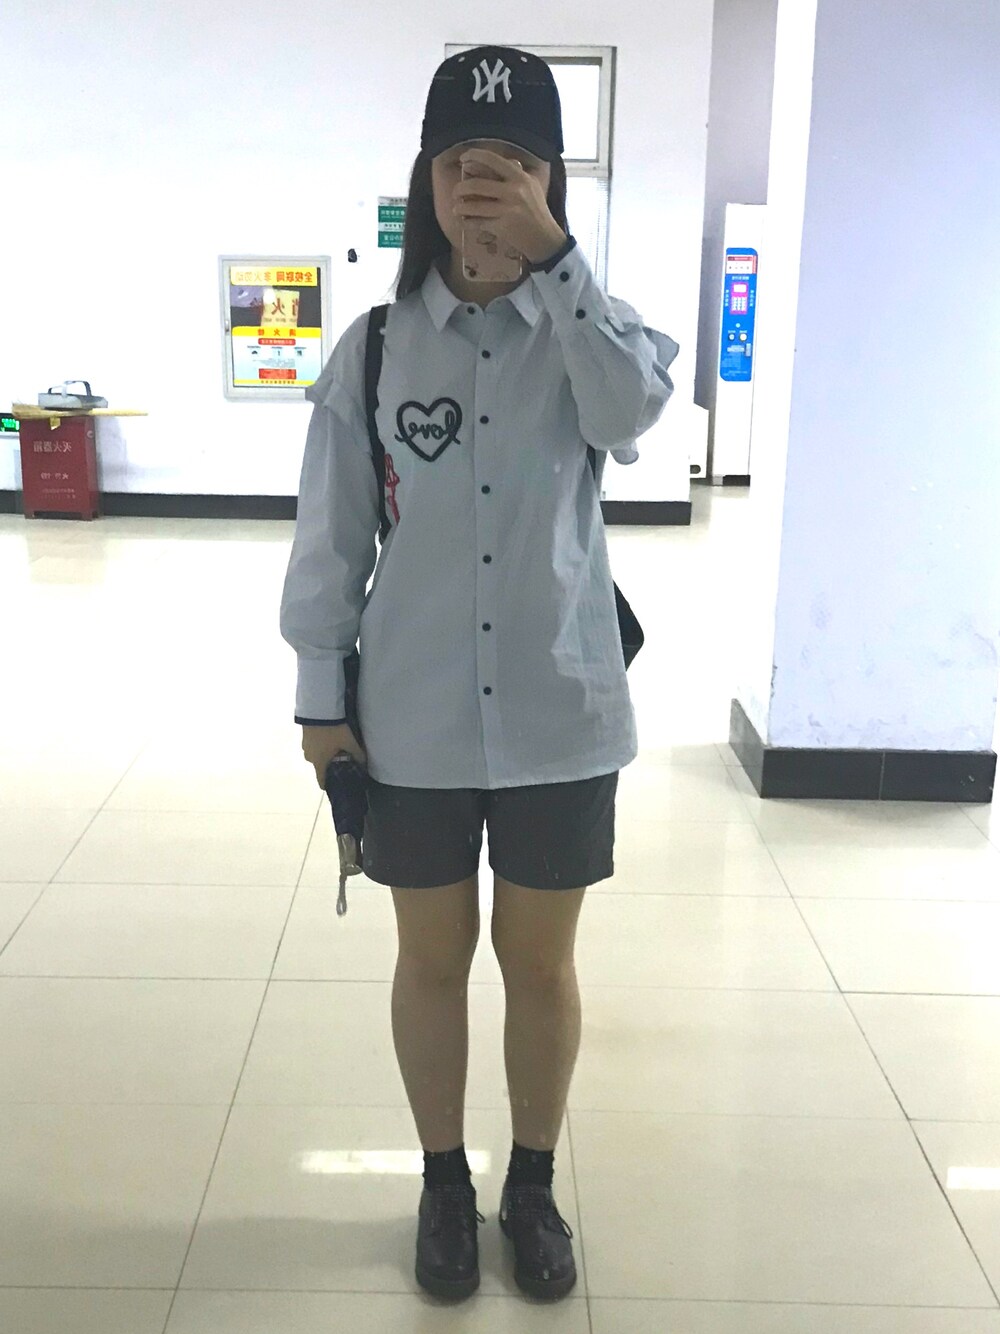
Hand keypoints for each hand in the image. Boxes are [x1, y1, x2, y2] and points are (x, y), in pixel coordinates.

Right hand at [301, 723, 366, 788]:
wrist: (319, 709)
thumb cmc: (334, 730)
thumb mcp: (349, 742)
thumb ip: (357, 754)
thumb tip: (364, 763)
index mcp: (319, 763)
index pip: (321, 781)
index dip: (329, 785)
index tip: (337, 784)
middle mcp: (309, 757)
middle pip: (320, 766)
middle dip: (330, 765)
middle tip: (342, 759)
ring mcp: (304, 746)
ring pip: (316, 755)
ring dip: (325, 753)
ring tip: (336, 746)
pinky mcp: (303, 735)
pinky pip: (313, 745)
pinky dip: (320, 744)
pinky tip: (329, 736)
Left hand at [454, 148, 566, 266]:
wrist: (545, 238)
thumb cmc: (537, 210)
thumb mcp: (531, 185)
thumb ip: (513, 172)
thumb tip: (487, 163)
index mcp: (520, 177)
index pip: (492, 160)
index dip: (474, 156)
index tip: (463, 160)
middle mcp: (513, 191)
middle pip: (477, 185)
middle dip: (460, 188)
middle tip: (456, 192)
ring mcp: (507, 210)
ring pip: (474, 206)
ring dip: (460, 208)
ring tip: (456, 208)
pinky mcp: (502, 227)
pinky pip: (478, 223)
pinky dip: (467, 223)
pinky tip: (464, 222)